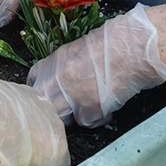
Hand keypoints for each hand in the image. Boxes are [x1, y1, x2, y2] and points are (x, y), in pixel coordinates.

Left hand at [27, 3, 165, 127]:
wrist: (133, 47)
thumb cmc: (113, 42)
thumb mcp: (79, 48)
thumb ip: (65, 66)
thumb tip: (64, 79)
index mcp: (52, 61)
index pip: (33, 81)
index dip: (42, 89)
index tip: (51, 92)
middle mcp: (56, 80)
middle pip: (42, 103)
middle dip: (55, 107)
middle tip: (72, 104)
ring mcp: (70, 96)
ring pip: (61, 117)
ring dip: (75, 114)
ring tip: (91, 104)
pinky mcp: (88, 109)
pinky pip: (85, 123)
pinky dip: (97, 119)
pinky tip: (106, 109)